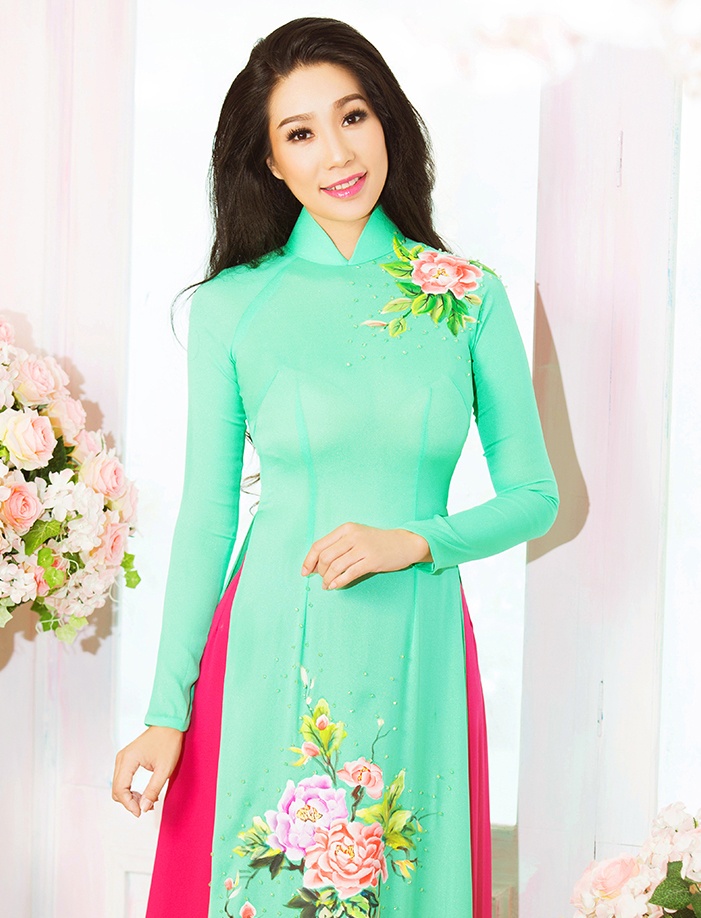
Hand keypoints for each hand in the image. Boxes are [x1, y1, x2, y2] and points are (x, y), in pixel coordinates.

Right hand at [112, 725, 183, 816]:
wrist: (169, 724)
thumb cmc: (168, 742)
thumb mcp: (164, 769)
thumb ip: (153, 790)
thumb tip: (144, 808)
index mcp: (128, 760)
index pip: (120, 790)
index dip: (129, 805)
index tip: (141, 813)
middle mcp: (121, 759)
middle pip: (117, 790)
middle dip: (129, 802)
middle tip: (146, 807)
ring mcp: (123, 758)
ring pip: (119, 786)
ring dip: (130, 797)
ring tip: (148, 801)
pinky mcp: (127, 759)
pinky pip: (124, 780)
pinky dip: (131, 790)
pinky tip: (145, 794)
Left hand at [300, 522, 431, 589]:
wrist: (403, 543)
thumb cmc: (376, 541)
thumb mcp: (356, 536)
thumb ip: (337, 546)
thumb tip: (314, 565)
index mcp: (346, 529)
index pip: (319, 545)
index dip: (308, 560)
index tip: (304, 571)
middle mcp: (352, 536)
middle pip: (325, 557)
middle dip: (319, 571)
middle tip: (321, 578)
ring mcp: (362, 548)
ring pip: (335, 566)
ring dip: (327, 579)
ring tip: (327, 585)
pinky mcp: (371, 561)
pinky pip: (349, 574)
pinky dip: (338, 582)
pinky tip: (334, 586)